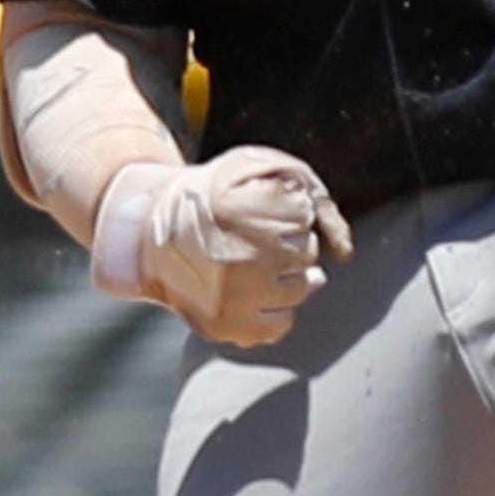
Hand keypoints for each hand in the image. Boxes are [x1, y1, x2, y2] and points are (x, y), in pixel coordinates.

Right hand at [90, 151, 352, 347]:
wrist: (149, 232)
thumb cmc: (215, 198)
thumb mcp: (258, 170)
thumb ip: (314, 198)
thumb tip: (345, 253)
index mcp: (242, 211)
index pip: (304, 214)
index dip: (286, 206)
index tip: (257, 203)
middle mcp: (240, 258)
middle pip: (306, 253)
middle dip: (287, 240)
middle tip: (250, 233)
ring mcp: (233, 297)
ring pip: (299, 289)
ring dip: (283, 274)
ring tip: (248, 260)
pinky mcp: (224, 326)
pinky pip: (280, 326)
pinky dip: (272, 309)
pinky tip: (250, 290)